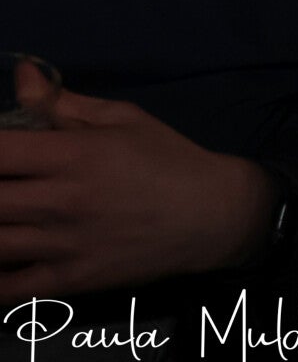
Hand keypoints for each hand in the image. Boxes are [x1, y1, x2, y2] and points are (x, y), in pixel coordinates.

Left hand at [0, 84, 275, 302]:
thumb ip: (63, 102)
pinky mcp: (72, 280)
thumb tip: (21, 73)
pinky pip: (10, 289)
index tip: (0, 148)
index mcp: (74, 155)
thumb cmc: (168, 159)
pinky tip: (3, 259)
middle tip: (5, 184)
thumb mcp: (123, 119)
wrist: (213, 215)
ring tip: (8, 213)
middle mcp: (61, 201)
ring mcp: (64, 245)